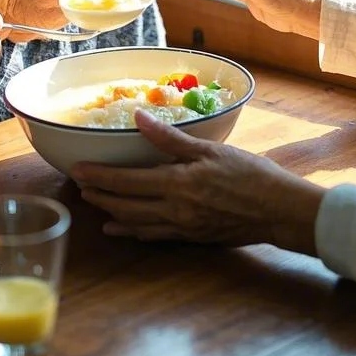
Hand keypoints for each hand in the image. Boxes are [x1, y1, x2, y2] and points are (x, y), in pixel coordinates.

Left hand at [72, 110, 322, 252]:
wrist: (278, 210)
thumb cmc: (249, 174)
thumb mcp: (210, 149)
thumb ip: (171, 138)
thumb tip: (139, 118)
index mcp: (177, 184)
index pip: (127, 181)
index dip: (100, 176)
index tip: (77, 170)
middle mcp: (174, 210)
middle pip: (125, 205)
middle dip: (99, 195)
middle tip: (79, 186)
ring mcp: (182, 227)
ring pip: (136, 223)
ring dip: (112, 214)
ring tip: (94, 205)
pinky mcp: (192, 237)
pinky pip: (154, 236)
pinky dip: (134, 232)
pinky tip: (124, 229)